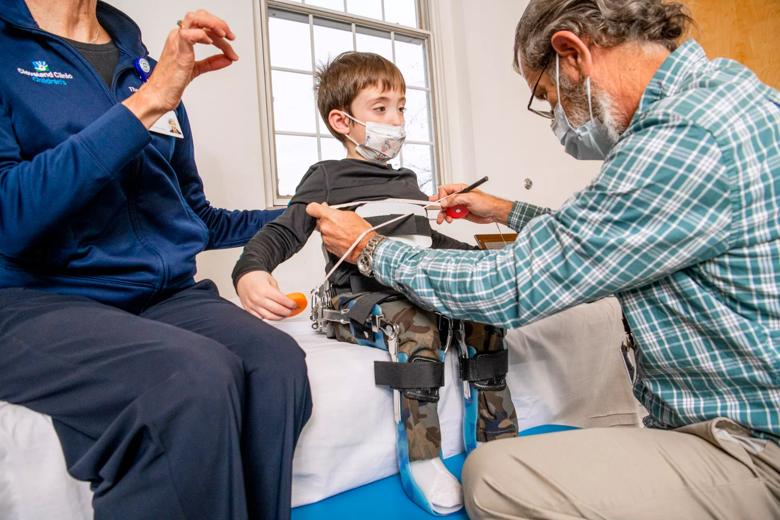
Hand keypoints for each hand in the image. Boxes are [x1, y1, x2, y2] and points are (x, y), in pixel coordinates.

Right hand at [123, 10, 238, 126]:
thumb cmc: (170, 82)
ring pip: (195, 19)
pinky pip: (189, 34)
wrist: (159, 95)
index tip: (230, 41)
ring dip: (213, 25)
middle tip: (230, 37)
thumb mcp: (196, 69)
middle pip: (200, 16)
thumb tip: (227, 59)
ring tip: (225, 36)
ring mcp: (177, 42)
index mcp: (181, 38)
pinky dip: (203, 36)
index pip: (202, 24)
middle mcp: (178, 37)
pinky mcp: (178, 51)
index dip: (219, 29)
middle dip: (219, 23)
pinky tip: (211, 43)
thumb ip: (211, 63)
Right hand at [236, 271, 296, 320]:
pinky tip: (273, 316)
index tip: (295, 305)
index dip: (291, 304)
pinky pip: (259, 318)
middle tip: (291, 311)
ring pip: (268, 316)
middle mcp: (258, 298)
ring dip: (279, 317)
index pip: (282, 300)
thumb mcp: (271, 281)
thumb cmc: (256, 277)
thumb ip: (278, 292)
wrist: (243, 276)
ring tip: (284, 315)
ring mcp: (252, 305)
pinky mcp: (248, 309)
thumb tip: (287, 302)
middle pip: (277, 310)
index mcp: (264, 290)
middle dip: (287, 312)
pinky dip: (267, 318)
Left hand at [306, 203, 374, 263]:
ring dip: (330, 230)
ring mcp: (325, 238)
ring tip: (343, 231)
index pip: (312, 208)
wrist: (366, 248)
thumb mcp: (351, 214)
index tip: (318, 208)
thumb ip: (336, 211)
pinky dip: (332, 239)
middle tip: (337, 221)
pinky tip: (342, 238)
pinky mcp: (328, 247)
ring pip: (323, 231)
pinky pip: (327, 240)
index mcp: (330, 217)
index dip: (315, 208)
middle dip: (326, 220)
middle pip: (318, 220)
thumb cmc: (362, 232)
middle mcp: (325, 228)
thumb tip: (329, 209)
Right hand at [430, 184, 512, 224]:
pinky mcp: (461, 213)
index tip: (442, 203)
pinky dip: (449, 218)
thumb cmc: (486, 202)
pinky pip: (451, 215)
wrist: (493, 213)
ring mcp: (459, 205)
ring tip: (443, 219)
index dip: (441, 196)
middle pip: (443, 200)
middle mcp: (458, 196)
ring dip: (444, 214)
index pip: (445, 190)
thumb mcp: (469, 198)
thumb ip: (455, 200)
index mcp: (460, 189)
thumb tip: (444, 202)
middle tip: (437, 211)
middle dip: (439, 206)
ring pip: (446, 209)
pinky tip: (450, 220)